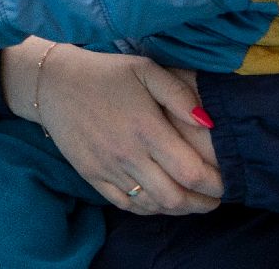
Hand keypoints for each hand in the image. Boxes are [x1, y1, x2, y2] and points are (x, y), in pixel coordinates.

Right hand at [3, 40, 220, 216]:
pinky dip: (148, 208)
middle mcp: (127, 154)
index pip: (192, 173)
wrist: (52, 82)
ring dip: (178, 208)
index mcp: (146, 129)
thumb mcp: (144, 69)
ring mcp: (107, 168)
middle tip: (214, 196)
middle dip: (203, 203)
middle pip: (175, 198)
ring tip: (191, 200)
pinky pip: (126, 205)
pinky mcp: (91, 175)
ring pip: (152, 205)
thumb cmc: (104, 73)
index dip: (216, 183)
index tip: (226, 180)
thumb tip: (208, 122)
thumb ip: (179, 93)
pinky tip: (159, 200)